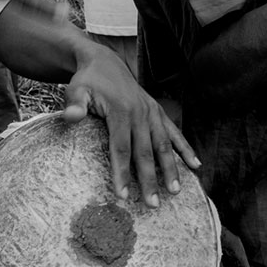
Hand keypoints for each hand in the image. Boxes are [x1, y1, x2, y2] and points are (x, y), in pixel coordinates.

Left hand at [62, 47, 200, 207]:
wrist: (105, 62)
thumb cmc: (88, 81)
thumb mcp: (76, 90)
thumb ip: (74, 105)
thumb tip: (70, 117)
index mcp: (121, 110)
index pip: (121, 147)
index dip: (123, 172)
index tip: (123, 195)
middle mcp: (141, 112)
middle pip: (146, 151)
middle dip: (150, 179)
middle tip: (153, 204)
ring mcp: (152, 112)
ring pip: (164, 144)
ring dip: (171, 168)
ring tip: (176, 191)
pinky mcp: (158, 112)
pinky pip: (173, 132)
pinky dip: (185, 148)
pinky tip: (195, 165)